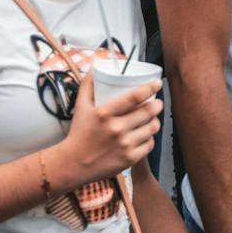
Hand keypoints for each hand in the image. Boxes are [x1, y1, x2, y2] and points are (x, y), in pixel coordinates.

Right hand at [50, 69, 161, 187]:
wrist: (74, 163)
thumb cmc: (79, 133)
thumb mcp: (80, 106)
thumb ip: (87, 85)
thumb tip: (95, 69)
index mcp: (104, 113)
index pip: (134, 97)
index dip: (149, 88)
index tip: (157, 83)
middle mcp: (116, 129)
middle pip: (147, 112)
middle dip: (157, 105)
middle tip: (157, 102)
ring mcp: (124, 145)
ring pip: (151, 128)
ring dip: (156, 121)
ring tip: (153, 118)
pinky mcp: (129, 159)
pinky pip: (149, 145)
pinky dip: (150, 138)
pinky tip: (146, 134)